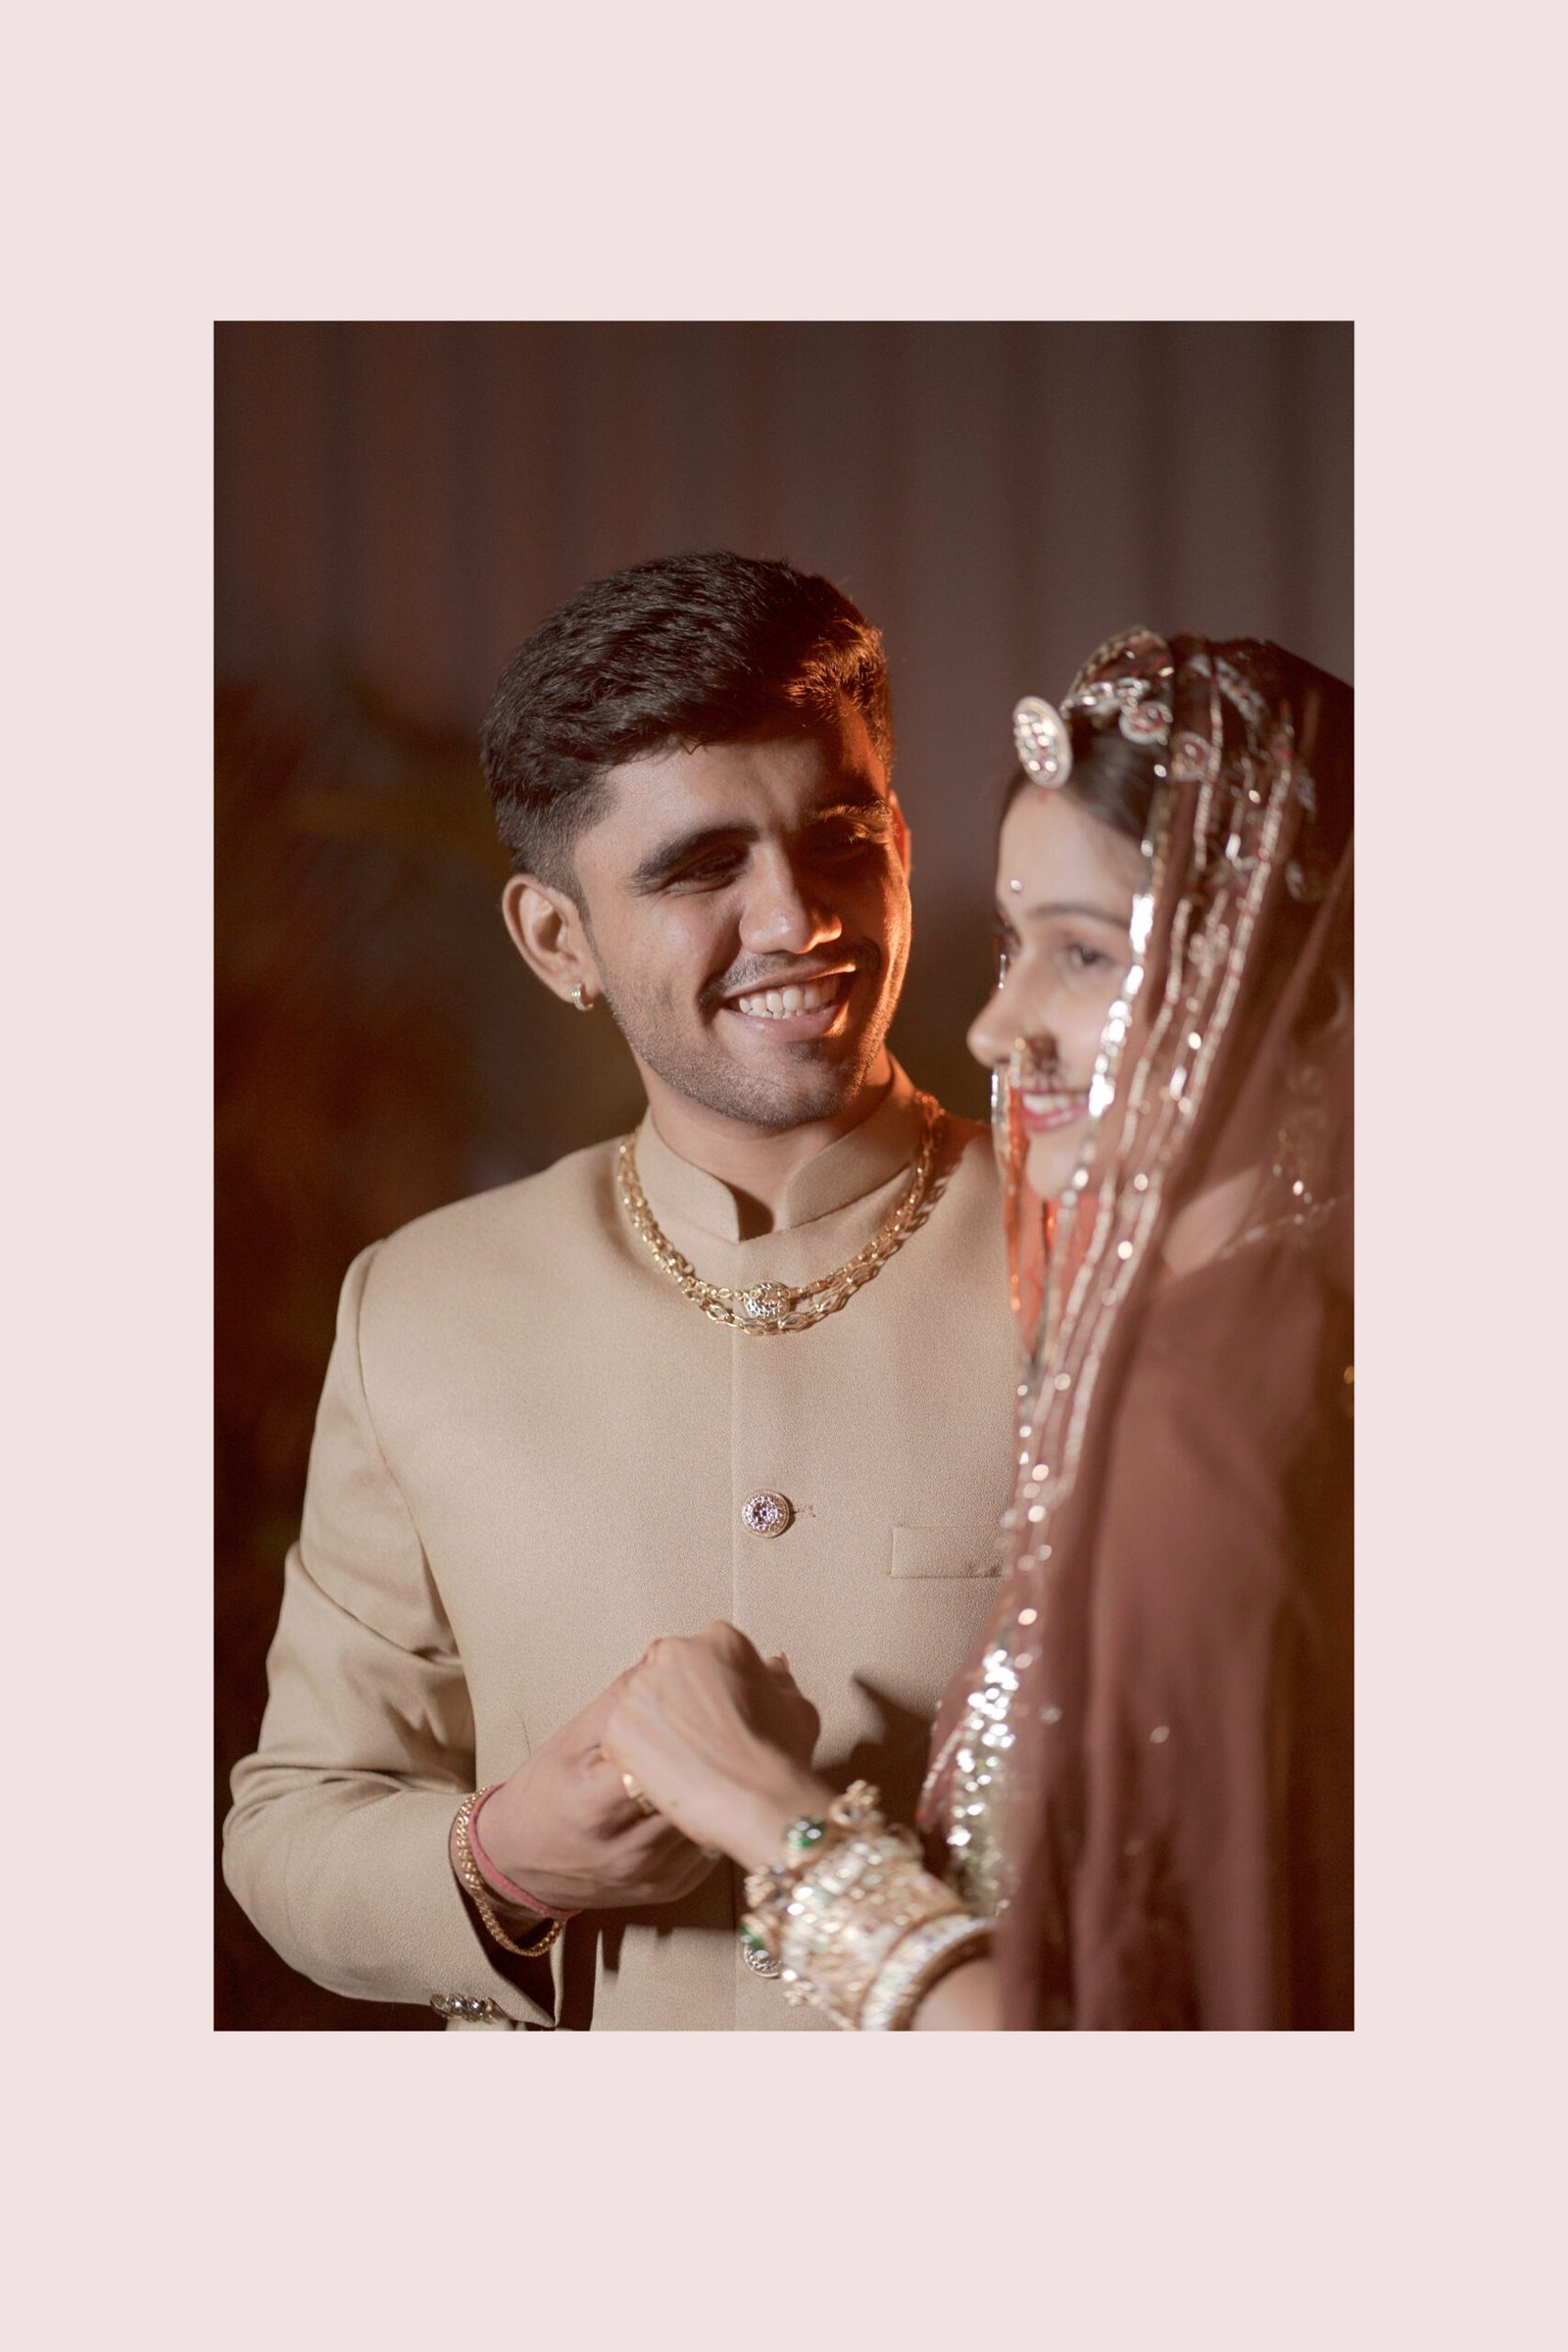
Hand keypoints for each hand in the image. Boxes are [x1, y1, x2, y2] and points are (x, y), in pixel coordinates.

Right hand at [464, 1677, 718, 1913]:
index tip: (705, 1701)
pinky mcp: (673, 1888)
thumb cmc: (544, 1792)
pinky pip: (713, 1845)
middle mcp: (628, 1851)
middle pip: (693, 1792)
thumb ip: (618, 1702)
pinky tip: (724, 1786)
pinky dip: (720, 1812)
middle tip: (741, 1716)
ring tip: (740, 1746)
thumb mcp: (567, 1740)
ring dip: (727, 1782)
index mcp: (595, 1806)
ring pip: (713, 1819)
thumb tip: (663, 1660)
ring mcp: (655, 1875)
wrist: (521, 1865)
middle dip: (717, 1752)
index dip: (686, 1729)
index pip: (658, 1763)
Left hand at [601, 1622, 830, 1868]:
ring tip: (681, 1761)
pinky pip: (621, 1736)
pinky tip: (661, 1776)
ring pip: (642, 1703)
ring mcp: (642, 1688)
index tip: (718, 1714)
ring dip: (657, 1727)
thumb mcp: (797, 1708)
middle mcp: (676, 1653)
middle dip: (680, 1702)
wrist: (756, 1803)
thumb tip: (772, 1668)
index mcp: (721, 1640)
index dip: (714, 1689)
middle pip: (669, 1673)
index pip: (707, 1656)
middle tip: (699, 1739)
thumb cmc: (781, 1758)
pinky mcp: (618, 1724)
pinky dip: (635, 1756)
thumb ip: (778, 1681)